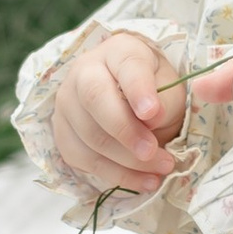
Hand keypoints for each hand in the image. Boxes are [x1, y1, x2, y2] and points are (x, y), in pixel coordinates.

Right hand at [51, 29, 187, 197]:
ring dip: (127, 161)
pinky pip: (83, 159)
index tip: (152, 113)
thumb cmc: (153, 89)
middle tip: (154, 153)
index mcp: (118, 51)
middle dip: (126, 131)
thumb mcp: (170, 86)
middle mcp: (84, 72)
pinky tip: (143, 182)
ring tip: (161, 171)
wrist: (127, 97)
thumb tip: (151, 119)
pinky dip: (115, 175)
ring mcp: (67, 103)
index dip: (138, 89)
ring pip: (89, 135)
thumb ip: (165, 100)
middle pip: (96, 99)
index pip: (125, 66)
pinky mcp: (63, 133)